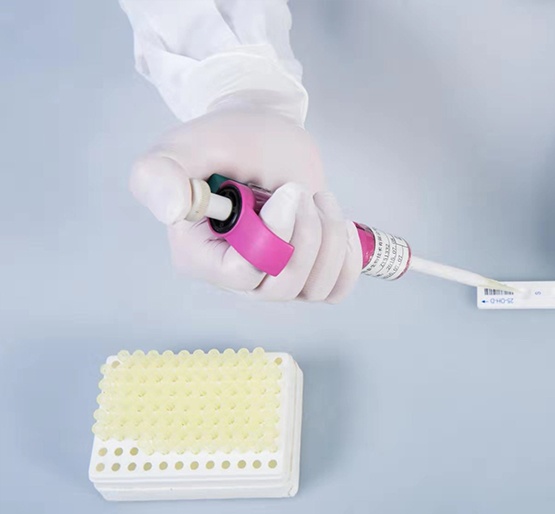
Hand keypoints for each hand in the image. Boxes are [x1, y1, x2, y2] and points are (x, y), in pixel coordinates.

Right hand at [129, 91, 361, 301]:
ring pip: (314, 288)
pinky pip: (334, 290)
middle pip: (282, 286)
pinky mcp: (304, 274)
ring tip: (316, 198)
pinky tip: (337, 224)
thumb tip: (171, 208)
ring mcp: (271, 279)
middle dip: (306, 233)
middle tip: (301, 190)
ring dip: (329, 236)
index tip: (288, 192)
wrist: (265, 136)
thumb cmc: (227, 140)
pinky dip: (347, 258)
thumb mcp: (188, 145)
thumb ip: (161, 173)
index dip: (275, 237)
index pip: (243, 274)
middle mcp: (234, 276)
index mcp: (198, 254)